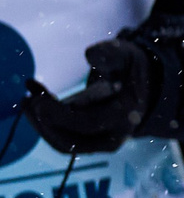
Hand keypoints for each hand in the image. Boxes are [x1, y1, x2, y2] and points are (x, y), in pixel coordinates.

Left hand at [24, 35, 156, 154]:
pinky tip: (35, 100)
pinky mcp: (88, 141)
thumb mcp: (125, 56)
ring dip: (40, 125)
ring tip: (27, 100)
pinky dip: (45, 124)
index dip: (60, 115)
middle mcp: (114, 136)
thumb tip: (90, 54)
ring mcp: (100, 142)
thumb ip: (110, 53)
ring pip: (63, 144)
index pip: (88, 123)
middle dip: (44, 123)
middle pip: (71, 141)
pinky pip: (62, 139)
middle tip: (28, 101)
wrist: (142, 87)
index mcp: (124, 115)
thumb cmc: (129, 70)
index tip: (38, 100)